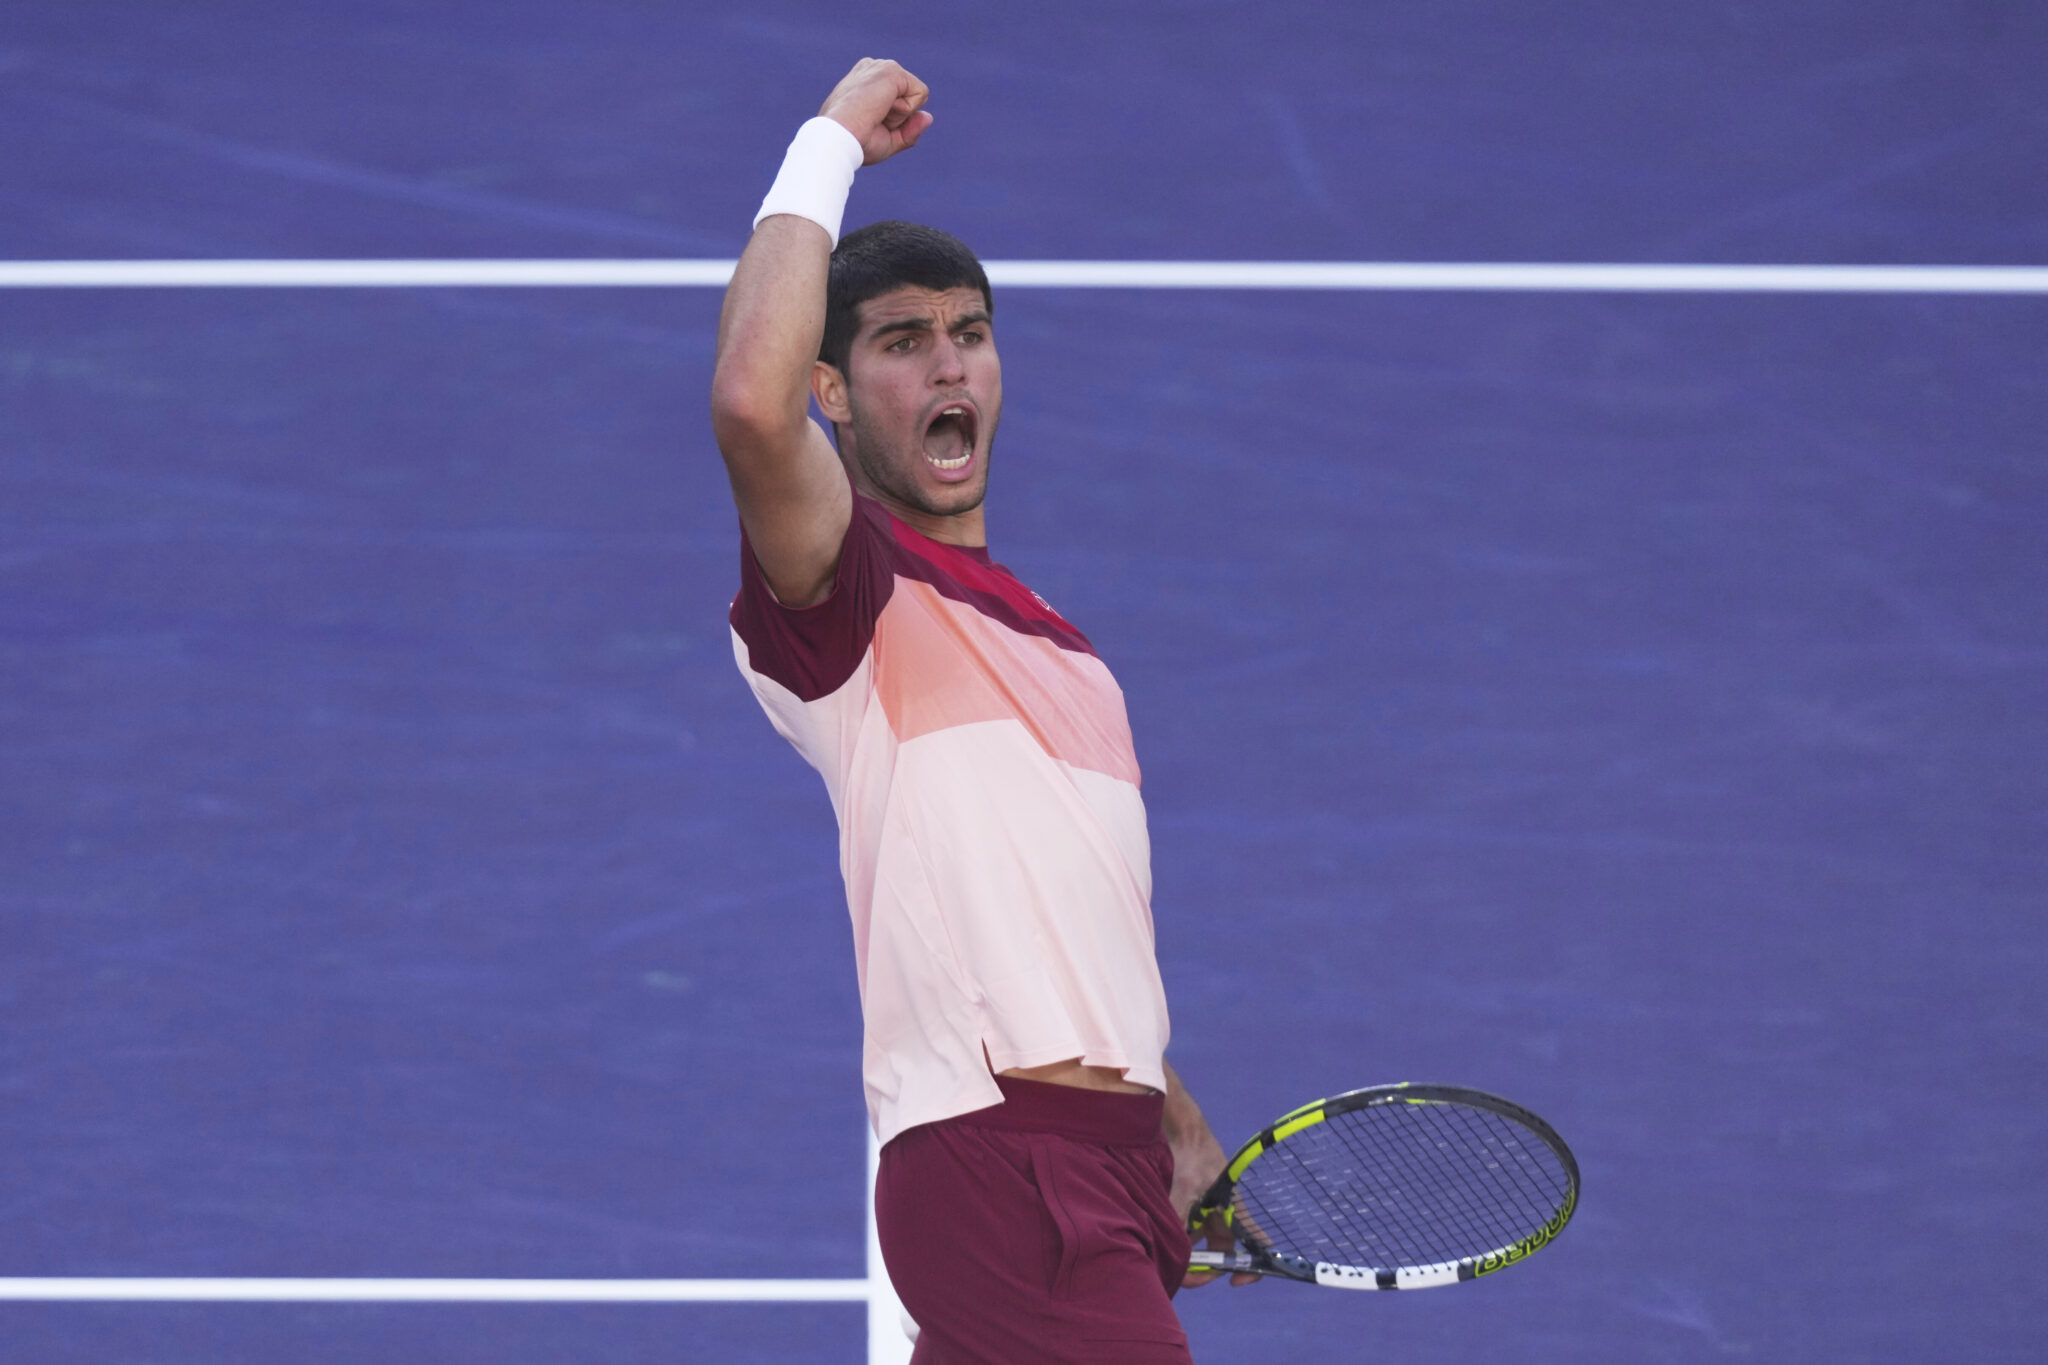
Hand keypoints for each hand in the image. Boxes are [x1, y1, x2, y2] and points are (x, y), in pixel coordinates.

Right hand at [819, 58, 932, 165]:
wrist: (837, 137)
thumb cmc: (855, 142)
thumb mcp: (888, 140)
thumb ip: (909, 129)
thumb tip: (929, 116)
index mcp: (865, 80)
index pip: (898, 100)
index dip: (893, 121)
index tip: (867, 125)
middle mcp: (873, 68)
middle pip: (909, 98)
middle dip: (898, 118)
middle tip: (872, 122)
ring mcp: (881, 66)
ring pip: (915, 95)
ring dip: (900, 115)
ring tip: (875, 115)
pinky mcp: (891, 70)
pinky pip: (921, 94)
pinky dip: (906, 110)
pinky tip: (882, 109)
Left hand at [1169, 1121, 1260, 1288]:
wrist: (1184, 1133)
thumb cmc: (1195, 1159)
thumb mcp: (1186, 1190)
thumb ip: (1180, 1219)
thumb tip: (1175, 1248)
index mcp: (1234, 1215)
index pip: (1255, 1246)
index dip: (1251, 1269)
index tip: (1234, 1280)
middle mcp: (1224, 1219)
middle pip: (1219, 1256)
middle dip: (1203, 1269)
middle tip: (1183, 1275)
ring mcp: (1207, 1215)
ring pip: (1200, 1246)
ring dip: (1186, 1253)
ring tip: (1167, 1256)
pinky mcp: (1192, 1210)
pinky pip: (1186, 1232)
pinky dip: (1177, 1238)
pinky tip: (1163, 1237)